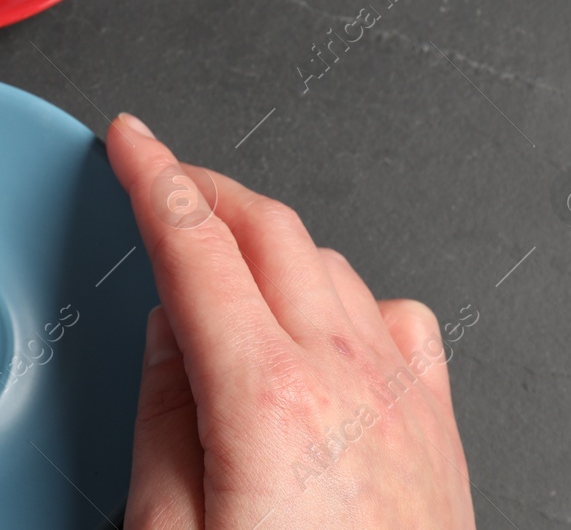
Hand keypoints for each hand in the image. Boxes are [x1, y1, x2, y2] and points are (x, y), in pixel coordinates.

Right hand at [107, 114, 475, 527]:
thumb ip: (165, 413)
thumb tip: (170, 328)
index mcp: (265, 396)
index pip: (196, 243)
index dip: (155, 176)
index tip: (131, 142)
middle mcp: (346, 379)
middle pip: (269, 230)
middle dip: (208, 187)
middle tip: (165, 178)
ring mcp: (403, 398)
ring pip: (332, 262)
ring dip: (271, 239)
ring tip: (224, 255)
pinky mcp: (439, 429)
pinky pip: (399, 317)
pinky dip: (349, 293)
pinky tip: (324, 315)